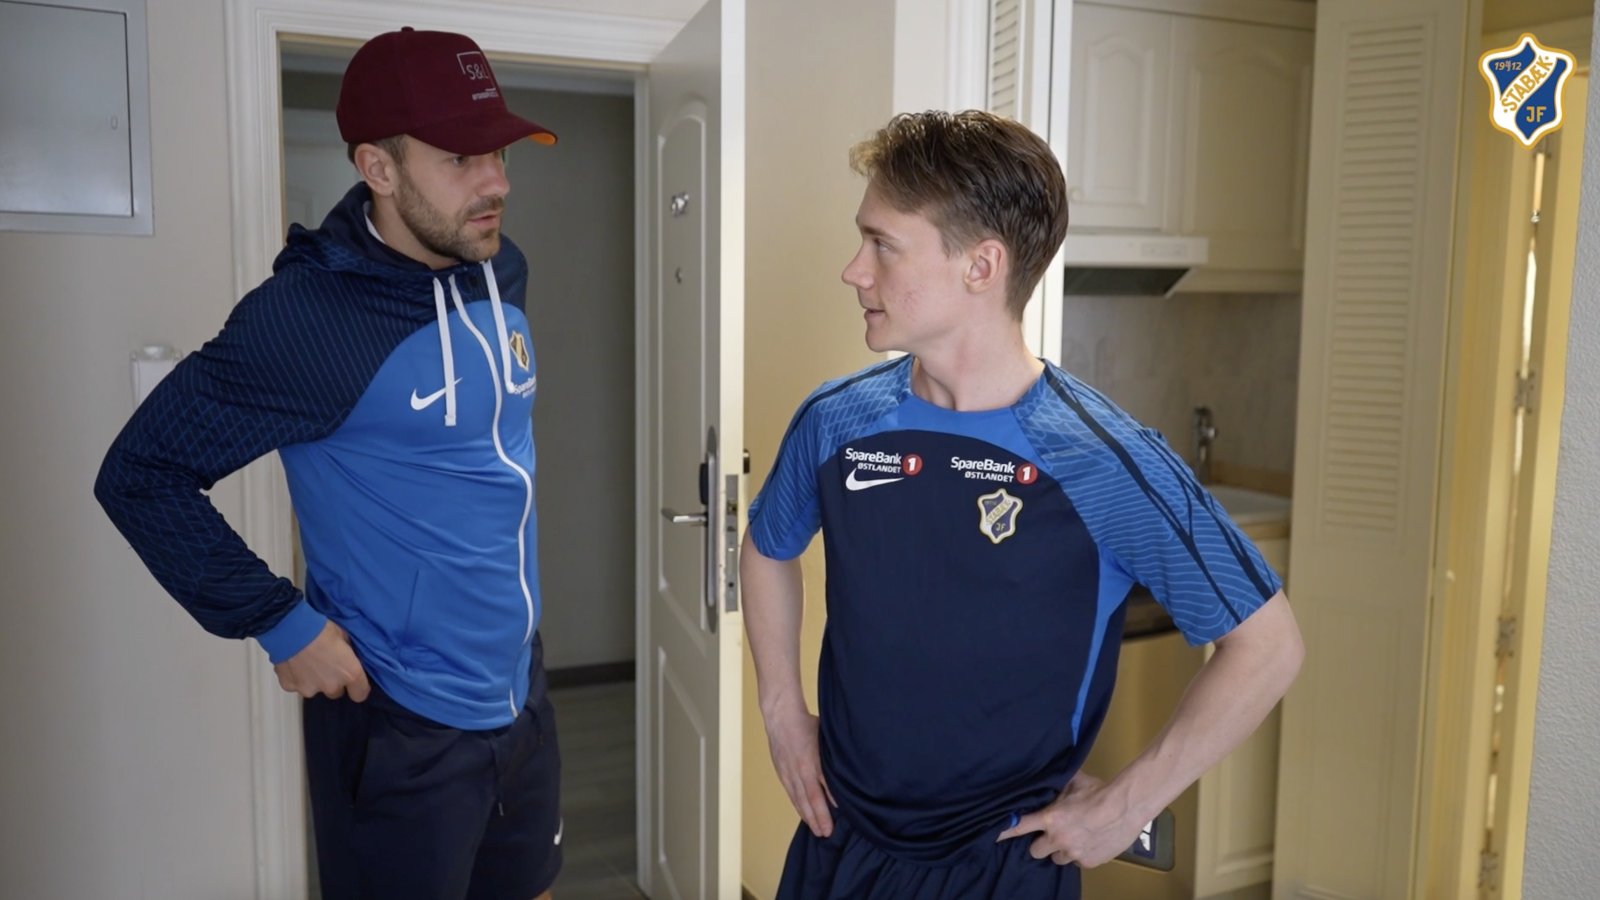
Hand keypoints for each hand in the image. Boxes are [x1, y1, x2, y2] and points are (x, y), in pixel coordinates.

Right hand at [274, 620, 370, 701]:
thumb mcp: (344, 635)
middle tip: (327, 665)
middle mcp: (331, 686)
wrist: (290, 629)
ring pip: (315, 689)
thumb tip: (348, 655)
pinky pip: (296, 685)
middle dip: (333, 681)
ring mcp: (309, 689)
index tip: (353, 680)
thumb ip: (348, 652)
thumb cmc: (319, 629)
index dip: (357, 687)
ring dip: (314, 679)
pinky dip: (296, 677)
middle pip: (336, 691)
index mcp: (350, 673)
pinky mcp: (290, 687)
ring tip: (308, 662)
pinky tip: (295, 662)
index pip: (360, 693)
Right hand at [763, 702, 835, 836]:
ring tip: (817, 831)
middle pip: (811, 799)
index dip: (830, 804)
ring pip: (800, 800)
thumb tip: (848, 771)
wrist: (781, 717)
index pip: (823, 788)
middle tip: (827, 834)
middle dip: (819, 818)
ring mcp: (789, 773)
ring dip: (809, 817)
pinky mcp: (783, 773)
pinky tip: (804, 816)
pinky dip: (799, 807)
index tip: (839, 818)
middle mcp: (800, 770)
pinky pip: (792, 794)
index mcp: (813, 761)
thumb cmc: (807, 724)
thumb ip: (834, 756)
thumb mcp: (826, 738)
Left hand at [996, 770, 1143, 867]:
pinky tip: (1091, 842)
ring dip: (1062, 850)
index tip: (992, 835)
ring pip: (1058, 858)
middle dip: (1042, 843)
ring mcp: (1073, 853)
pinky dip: (1082, 855)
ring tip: (1075, 837)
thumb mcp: (1074, 782)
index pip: (1018, 827)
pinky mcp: (1088, 862)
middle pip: (1036, 851)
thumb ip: (1057, 785)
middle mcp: (1057, 839)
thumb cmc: (1099, 791)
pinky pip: (1078, 862)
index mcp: (1050, 818)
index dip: (1004, 832)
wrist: (1126, 806)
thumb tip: (1048, 777)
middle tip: (1052, 834)